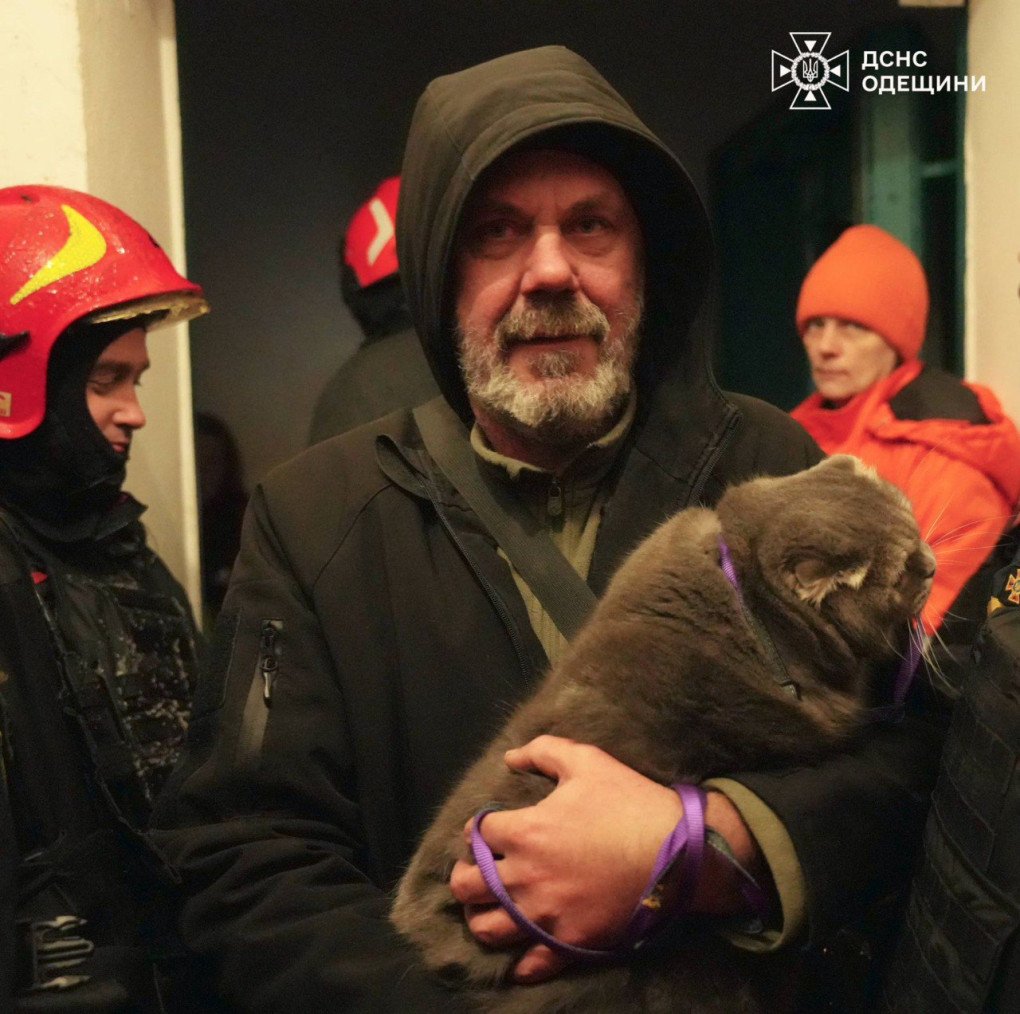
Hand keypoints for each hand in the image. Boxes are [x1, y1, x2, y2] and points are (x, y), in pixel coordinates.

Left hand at [449, 735, 683, 981]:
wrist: (678, 854)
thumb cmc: (629, 802)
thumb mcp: (586, 761)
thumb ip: (543, 751)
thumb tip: (510, 758)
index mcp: (525, 831)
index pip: (478, 833)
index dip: (478, 828)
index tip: (487, 829)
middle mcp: (525, 877)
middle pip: (468, 885)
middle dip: (465, 875)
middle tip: (474, 870)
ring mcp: (546, 915)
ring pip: (488, 928)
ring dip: (479, 916)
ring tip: (486, 908)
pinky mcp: (570, 943)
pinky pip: (529, 963)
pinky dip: (517, 961)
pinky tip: (517, 956)